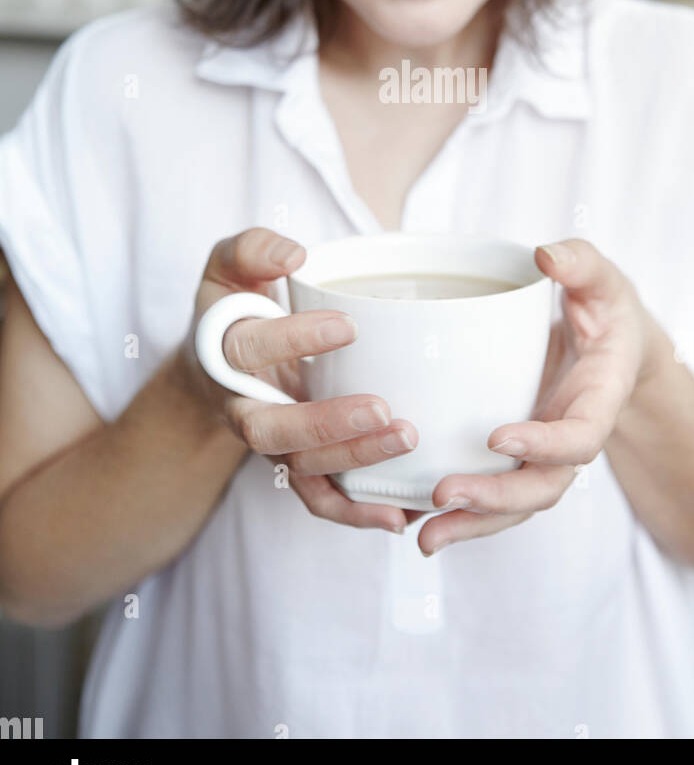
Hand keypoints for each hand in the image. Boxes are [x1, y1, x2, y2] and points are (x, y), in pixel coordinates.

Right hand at [177, 227, 418, 533]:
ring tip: (407, 439)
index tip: (346, 325)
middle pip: (271, 430)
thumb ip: (252, 249)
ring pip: (301, 466)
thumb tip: (294, 255)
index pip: (247, 349)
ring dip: (353, 460)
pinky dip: (353, 513)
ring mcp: (269, 440)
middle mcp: (240, 404)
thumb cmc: (235, 305)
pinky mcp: (295, 463)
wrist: (215, 364)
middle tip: (382, 410)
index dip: (292, 340)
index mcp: (221, 353)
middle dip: (325, 424)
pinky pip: (319, 497)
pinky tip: (397, 515)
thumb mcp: (230, 265)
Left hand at [414, 237, 665, 555]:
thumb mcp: (602, 278)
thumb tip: (546, 255)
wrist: (614, 345)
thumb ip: (581, 263)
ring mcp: (544, 454)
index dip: (545, 444)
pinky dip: (459, 516)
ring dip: (471, 524)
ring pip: (515, 505)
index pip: (581, 437)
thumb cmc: (607, 309)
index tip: (499, 436)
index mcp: (600, 398)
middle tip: (442, 494)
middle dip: (494, 498)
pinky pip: (493, 495)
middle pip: (543, 488)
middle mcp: (572, 437)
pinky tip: (412, 524)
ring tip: (422, 536)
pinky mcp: (517, 457)